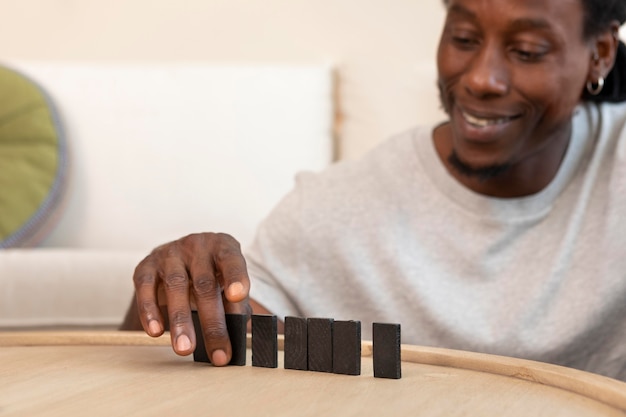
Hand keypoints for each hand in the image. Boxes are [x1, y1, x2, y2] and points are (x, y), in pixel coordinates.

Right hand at [133, 232, 250, 365]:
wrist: (180, 258)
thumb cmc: (212, 274)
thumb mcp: (228, 283)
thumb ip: (235, 304)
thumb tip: (237, 331)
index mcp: (223, 246)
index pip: (232, 260)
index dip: (235, 277)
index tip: (238, 295)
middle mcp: (196, 246)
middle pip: (204, 284)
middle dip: (212, 323)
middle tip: (218, 354)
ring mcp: (170, 254)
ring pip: (175, 286)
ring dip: (181, 321)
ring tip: (185, 349)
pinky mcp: (146, 265)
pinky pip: (145, 287)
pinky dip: (149, 311)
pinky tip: (155, 331)